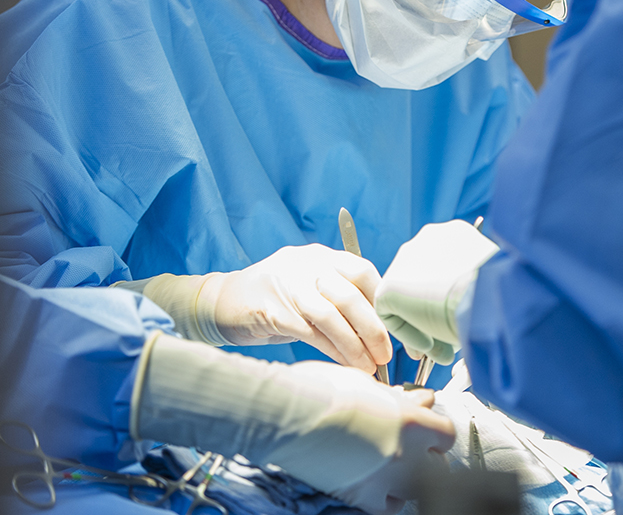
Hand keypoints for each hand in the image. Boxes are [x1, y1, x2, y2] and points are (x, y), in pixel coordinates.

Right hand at [210, 244, 391, 371]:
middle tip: (385, 355)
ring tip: (368, 366)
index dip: (384, 304)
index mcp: (323, 255)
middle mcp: (307, 264)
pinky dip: (331, 350)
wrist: (224, 302)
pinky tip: (343, 363)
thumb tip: (382, 330)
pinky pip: (309, 332)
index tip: (399, 332)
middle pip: (351, 295)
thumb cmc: (279, 300)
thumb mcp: (313, 288)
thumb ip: (343, 298)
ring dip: (353, 344)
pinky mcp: (271, 309)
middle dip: (373, 329)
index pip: (365, 273)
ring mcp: (287, 284)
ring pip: (331, 314)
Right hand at [329, 387, 455, 514]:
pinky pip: (389, 507)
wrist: (288, 414)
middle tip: (410, 445)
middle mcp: (407, 455)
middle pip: (438, 465)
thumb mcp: (367, 384)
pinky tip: (379, 485)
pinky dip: (388, 498)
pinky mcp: (363, 497)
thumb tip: (419, 400)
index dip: (436, 430)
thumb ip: (399, 398)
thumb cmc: (323, 390)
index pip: (446, 434)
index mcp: (412, 422)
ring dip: (411, 478)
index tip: (427, 428)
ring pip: (417, 489)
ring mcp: (386, 480)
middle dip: (428, 455)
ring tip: (394, 466)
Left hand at [375, 220, 499, 364]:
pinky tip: (428, 346)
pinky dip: (408, 332)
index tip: (453, 323)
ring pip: (407, 298)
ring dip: (420, 326)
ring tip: (435, 351)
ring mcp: (407, 259)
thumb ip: (471, 296)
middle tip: (441, 342)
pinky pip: (393, 314)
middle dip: (430, 314)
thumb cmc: (499, 295)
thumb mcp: (487, 289)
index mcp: (457, 236)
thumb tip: (462, 321)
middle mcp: (431, 239)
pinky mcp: (389, 285)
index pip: (445, 269)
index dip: (446, 299)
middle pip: (423, 281)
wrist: (489, 296)